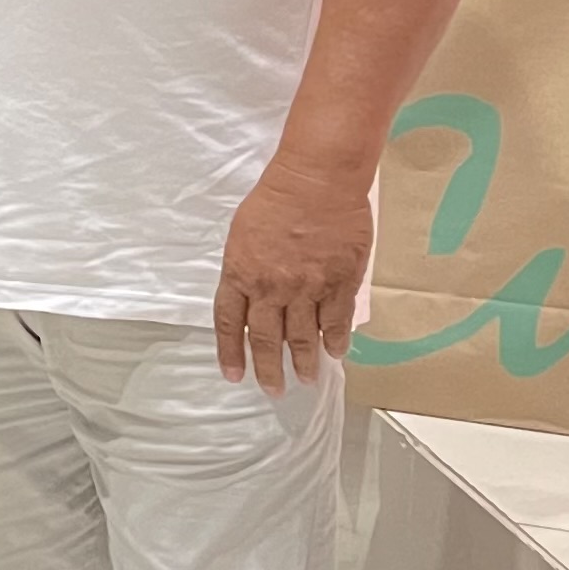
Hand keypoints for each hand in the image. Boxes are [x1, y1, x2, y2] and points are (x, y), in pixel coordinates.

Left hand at [213, 152, 375, 390]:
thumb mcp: (243, 233)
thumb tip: (250, 295)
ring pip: (302, 337)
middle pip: (266, 339)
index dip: (230, 352)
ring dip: (304, 362)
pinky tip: (336, 353)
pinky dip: (335, 340)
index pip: (230, 323)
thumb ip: (245, 268)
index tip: (234, 375)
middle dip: (270, 369)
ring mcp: (307, 288)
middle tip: (274, 390)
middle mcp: (271, 287)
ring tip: (306, 378)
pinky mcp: (339, 283)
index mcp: (240, 273)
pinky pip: (336, 321)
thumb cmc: (276, 198)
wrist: (317, 179)